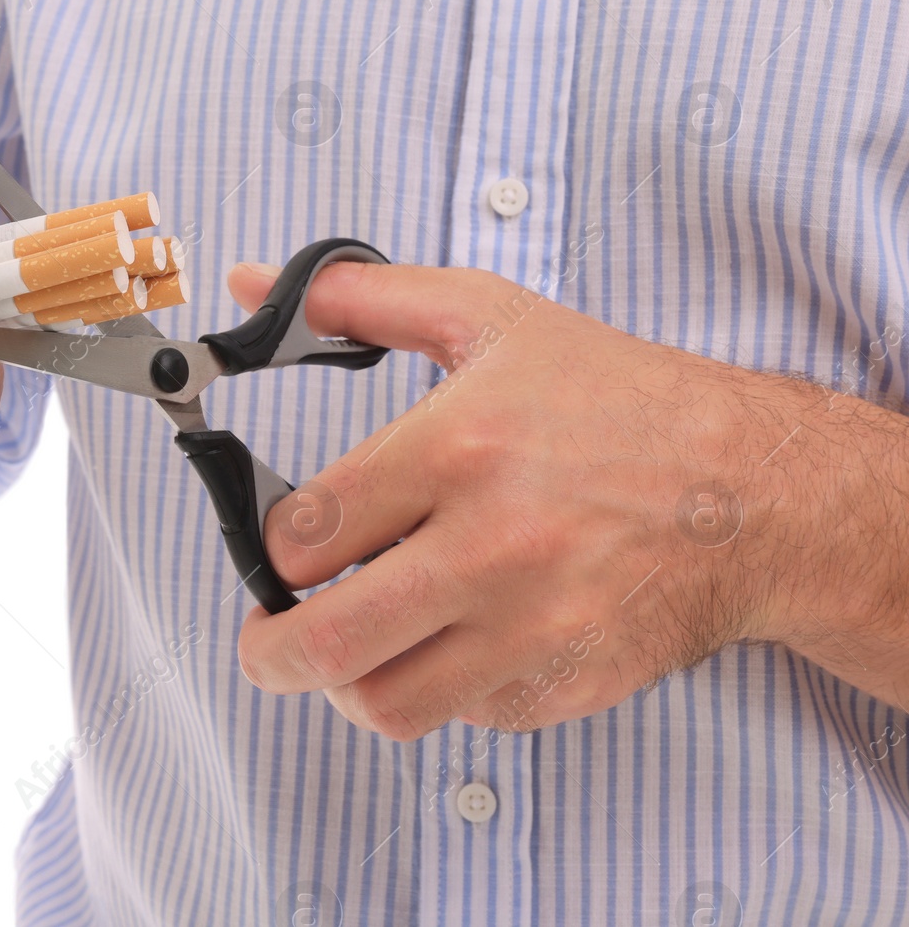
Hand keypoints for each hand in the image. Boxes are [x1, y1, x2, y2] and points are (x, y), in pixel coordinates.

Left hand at [227, 260, 905, 738]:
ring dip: (346, 683)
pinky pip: (464, 718)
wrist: (754, 489)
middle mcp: (493, 548)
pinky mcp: (569, 683)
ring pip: (386, 705)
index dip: (272, 547)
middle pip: (326, 642)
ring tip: (354, 644)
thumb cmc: (616, 398)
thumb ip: (358, 298)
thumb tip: (248, 285)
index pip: (305, 535)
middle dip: (269, 649)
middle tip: (270, 635)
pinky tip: (449, 640)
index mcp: (458, 449)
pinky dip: (438, 689)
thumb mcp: (487, 316)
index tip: (285, 544)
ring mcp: (535, 628)